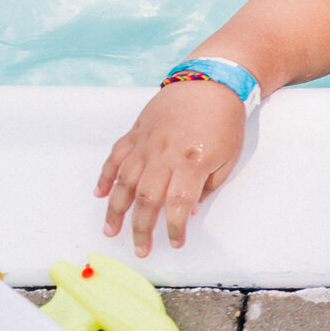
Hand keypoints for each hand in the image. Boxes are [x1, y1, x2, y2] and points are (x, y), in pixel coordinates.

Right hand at [95, 82, 247, 256]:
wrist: (211, 81)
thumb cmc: (225, 120)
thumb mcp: (228, 158)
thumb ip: (207, 187)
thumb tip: (188, 210)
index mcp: (191, 163)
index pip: (177, 205)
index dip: (173, 228)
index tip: (174, 243)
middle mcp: (164, 155)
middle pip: (146, 199)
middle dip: (141, 228)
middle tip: (140, 249)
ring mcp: (146, 143)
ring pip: (124, 181)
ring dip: (116, 209)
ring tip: (111, 230)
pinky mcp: (136, 131)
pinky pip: (116, 157)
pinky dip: (106, 176)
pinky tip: (100, 194)